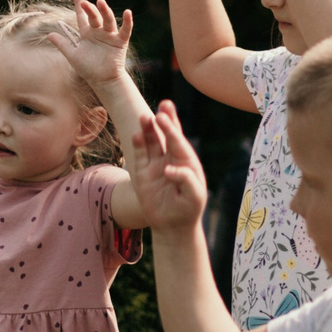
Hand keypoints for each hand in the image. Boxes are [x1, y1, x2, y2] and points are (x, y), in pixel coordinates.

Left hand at [51, 0, 132, 87]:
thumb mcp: (72, 55)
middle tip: (85, 2)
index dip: (79, 5)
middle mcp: (98, 31)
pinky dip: (127, 22)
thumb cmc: (88, 68)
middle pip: (94, 16)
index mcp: (87, 33)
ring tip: (100, 2)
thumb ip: (62, 44)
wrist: (102, 80)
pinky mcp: (120, 41)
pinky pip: (125, 30)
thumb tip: (48, 34)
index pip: (82, 16)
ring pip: (108, 20)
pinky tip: (127, 12)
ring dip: (105, 11)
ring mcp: (110, 35)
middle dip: (90, 9)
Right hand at [132, 102, 208, 236]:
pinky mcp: (142, 172)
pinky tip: (137, 135)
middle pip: (167, 135)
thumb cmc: (188, 209)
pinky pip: (139, 155)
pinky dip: (138, 145)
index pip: (178, 142)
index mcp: (187, 161)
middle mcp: (171, 158)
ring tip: (144, 117)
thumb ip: (186, 180)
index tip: (165, 118)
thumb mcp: (195, 196)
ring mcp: (156, 164)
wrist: (173, 226)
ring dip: (148, 129)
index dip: (172, 129)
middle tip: (164, 105)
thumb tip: (169, 169)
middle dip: (166, 120)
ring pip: (152, 142)